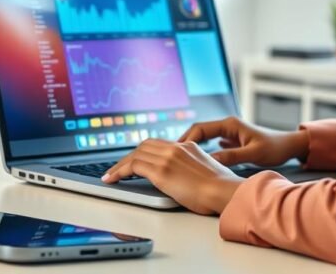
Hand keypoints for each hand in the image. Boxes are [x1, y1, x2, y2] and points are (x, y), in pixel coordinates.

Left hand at [101, 139, 244, 213]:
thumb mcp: (206, 171)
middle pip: (144, 145)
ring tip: (111, 176)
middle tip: (118, 168)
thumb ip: (191, 168)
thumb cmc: (221, 189)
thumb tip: (182, 178)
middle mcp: (176, 148)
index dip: (143, 152)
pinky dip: (119, 171)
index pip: (158, 144)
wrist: (225, 191)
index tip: (135, 160)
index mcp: (187, 146)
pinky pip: (132, 165)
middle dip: (128, 157)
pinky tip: (113, 179)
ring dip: (120, 165)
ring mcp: (168, 157)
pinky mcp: (161, 170)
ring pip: (135, 154)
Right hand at [179, 116, 309, 167]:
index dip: (187, 139)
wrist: (289, 146)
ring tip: (180, 158)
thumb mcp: (253, 153)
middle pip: (199, 131)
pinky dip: (203, 150)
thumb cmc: (275, 148)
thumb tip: (211, 161)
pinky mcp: (232, 141)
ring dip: (193, 146)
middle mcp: (228, 126)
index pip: (200, 128)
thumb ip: (232, 156)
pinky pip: (212, 143)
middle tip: (171, 155)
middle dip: (185, 142)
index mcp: (230, 124)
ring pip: (204, 137)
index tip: (176, 151)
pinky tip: (197, 160)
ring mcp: (230, 133)